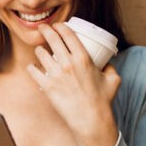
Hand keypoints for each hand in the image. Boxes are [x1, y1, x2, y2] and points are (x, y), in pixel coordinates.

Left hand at [26, 22, 120, 145]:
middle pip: (52, 39)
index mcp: (83, 58)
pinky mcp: (47, 86)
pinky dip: (32, 67)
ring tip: (40, 50)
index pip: (68, 35)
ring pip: (40, 54)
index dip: (60, 26)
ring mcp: (56, 74)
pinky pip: (33, 71)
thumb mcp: (113, 80)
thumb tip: (108, 63)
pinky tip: (33, 67)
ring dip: (39, 50)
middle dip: (46, 30)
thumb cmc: (102, 101)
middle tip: (42, 28)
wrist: (91, 120)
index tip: (57, 25)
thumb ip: (110, 68)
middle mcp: (68, 63)